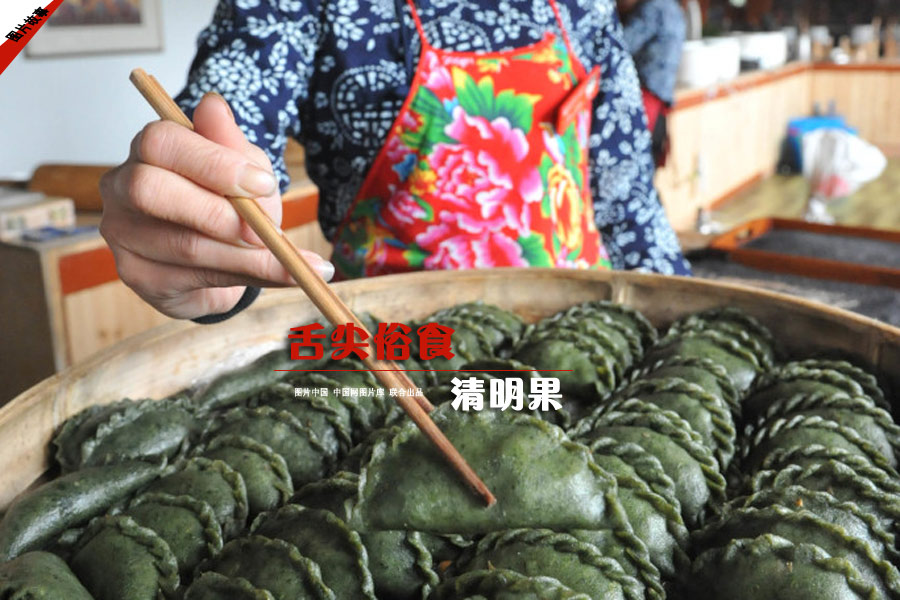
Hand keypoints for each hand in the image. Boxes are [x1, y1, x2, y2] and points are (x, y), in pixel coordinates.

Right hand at [100, 92, 333, 319]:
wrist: (224, 258)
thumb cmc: (231, 203)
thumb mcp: (244, 169)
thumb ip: (231, 144)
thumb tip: (213, 105)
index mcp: (149, 149)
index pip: (161, 142)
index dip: (213, 164)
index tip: (263, 184)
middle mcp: (122, 188)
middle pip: (149, 190)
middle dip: (216, 213)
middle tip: (263, 232)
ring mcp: (123, 234)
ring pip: (183, 244)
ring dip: (246, 256)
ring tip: (292, 263)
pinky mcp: (138, 276)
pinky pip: (195, 278)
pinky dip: (248, 279)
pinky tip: (281, 276)